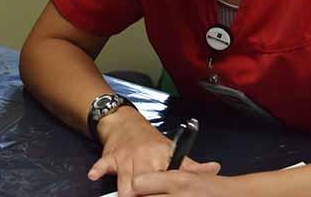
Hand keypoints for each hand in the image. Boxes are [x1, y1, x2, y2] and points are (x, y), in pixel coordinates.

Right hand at [87, 107, 219, 196]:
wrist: (124, 122)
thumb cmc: (150, 141)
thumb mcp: (171, 149)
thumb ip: (190, 165)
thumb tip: (216, 168)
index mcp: (162, 156)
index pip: (168, 177)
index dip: (168, 190)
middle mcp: (144, 157)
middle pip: (145, 182)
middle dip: (144, 194)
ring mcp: (126, 157)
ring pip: (126, 178)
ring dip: (126, 189)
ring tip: (128, 196)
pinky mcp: (110, 157)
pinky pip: (102, 164)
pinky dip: (98, 170)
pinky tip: (95, 176)